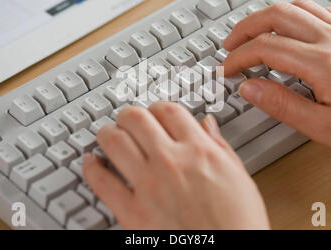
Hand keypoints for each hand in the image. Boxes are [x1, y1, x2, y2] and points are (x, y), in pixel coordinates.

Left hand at [83, 102, 269, 228]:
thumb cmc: (238, 223)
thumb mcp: (239, 176)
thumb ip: (219, 145)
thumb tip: (208, 124)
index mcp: (199, 151)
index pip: (168, 110)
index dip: (157, 108)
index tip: (154, 114)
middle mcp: (171, 162)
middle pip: (136, 118)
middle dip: (128, 115)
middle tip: (127, 120)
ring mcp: (149, 186)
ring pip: (114, 141)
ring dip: (107, 133)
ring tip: (108, 135)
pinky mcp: (133, 213)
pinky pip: (100, 182)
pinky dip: (91, 167)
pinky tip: (91, 162)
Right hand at [223, 0, 330, 162]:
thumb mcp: (324, 129)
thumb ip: (282, 105)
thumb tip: (250, 89)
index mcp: (322, 64)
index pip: (265, 48)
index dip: (239, 57)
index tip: (227, 69)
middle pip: (276, 16)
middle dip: (245, 28)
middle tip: (229, 44)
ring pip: (296, 7)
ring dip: (267, 16)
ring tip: (253, 31)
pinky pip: (319, 9)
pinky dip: (295, 12)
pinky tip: (290, 24)